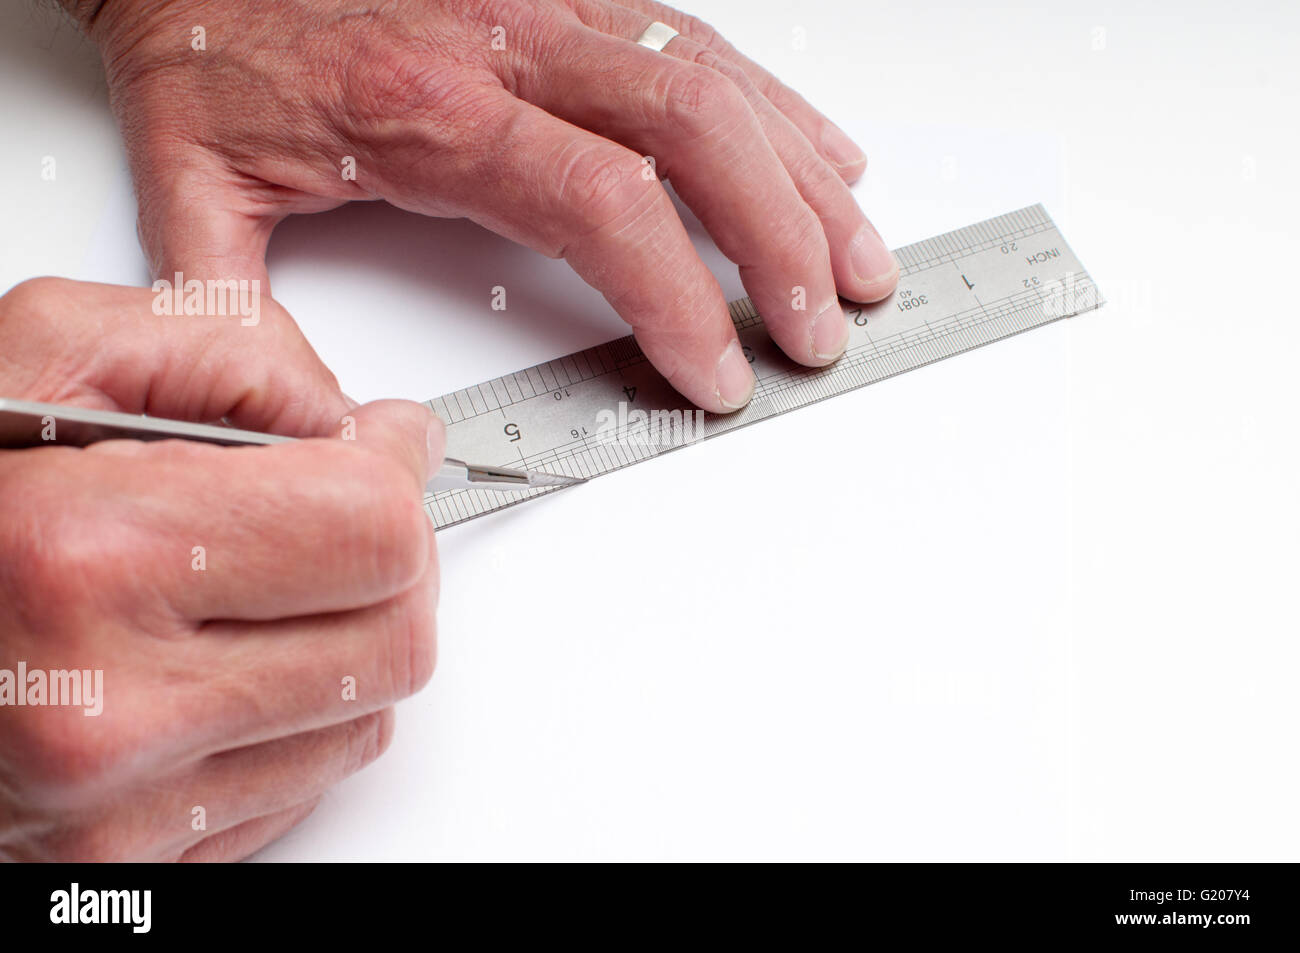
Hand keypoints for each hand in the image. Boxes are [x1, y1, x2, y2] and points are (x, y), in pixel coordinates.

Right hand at [0, 277, 441, 860]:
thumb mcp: (37, 353)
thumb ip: (223, 349)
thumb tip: (357, 421)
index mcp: (86, 559)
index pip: (374, 530)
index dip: (394, 471)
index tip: (379, 447)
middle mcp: (105, 709)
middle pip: (395, 634)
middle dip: (386, 558)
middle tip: (331, 511)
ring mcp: (117, 807)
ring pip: (367, 715)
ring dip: (344, 636)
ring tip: (251, 585)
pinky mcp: (128, 862)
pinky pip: (305, 780)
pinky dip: (293, 712)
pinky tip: (215, 660)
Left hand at [78, 0, 898, 412]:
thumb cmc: (208, 43)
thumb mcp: (193, 185)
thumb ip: (235, 315)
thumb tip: (304, 425)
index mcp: (434, 112)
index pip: (603, 205)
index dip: (679, 297)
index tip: (714, 374)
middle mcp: (513, 45)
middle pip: (696, 135)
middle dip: (782, 243)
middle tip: (819, 328)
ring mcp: (554, 8)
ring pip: (718, 83)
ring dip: (804, 179)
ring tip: (859, 259)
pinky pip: (700, 39)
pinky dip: (778, 109)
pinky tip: (823, 156)